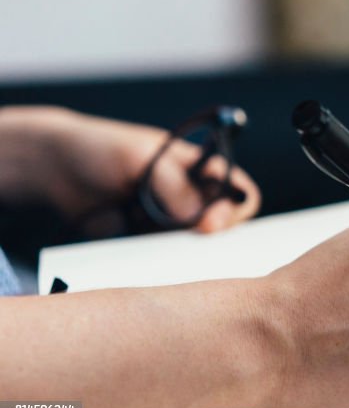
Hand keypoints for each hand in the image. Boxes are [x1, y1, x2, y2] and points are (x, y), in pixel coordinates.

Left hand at [0, 106, 259, 232]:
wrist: (53, 168)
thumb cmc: (102, 148)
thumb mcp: (143, 159)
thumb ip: (176, 187)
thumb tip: (205, 222)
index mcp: (199, 167)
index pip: (237, 191)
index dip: (233, 210)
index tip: (212, 225)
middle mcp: (189, 194)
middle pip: (220, 225)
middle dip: (208, 236)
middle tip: (183, 239)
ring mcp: (167, 220)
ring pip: (192, 245)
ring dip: (179, 250)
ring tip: (150, 238)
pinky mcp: (144, 241)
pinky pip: (161, 257)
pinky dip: (156, 259)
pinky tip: (138, 248)